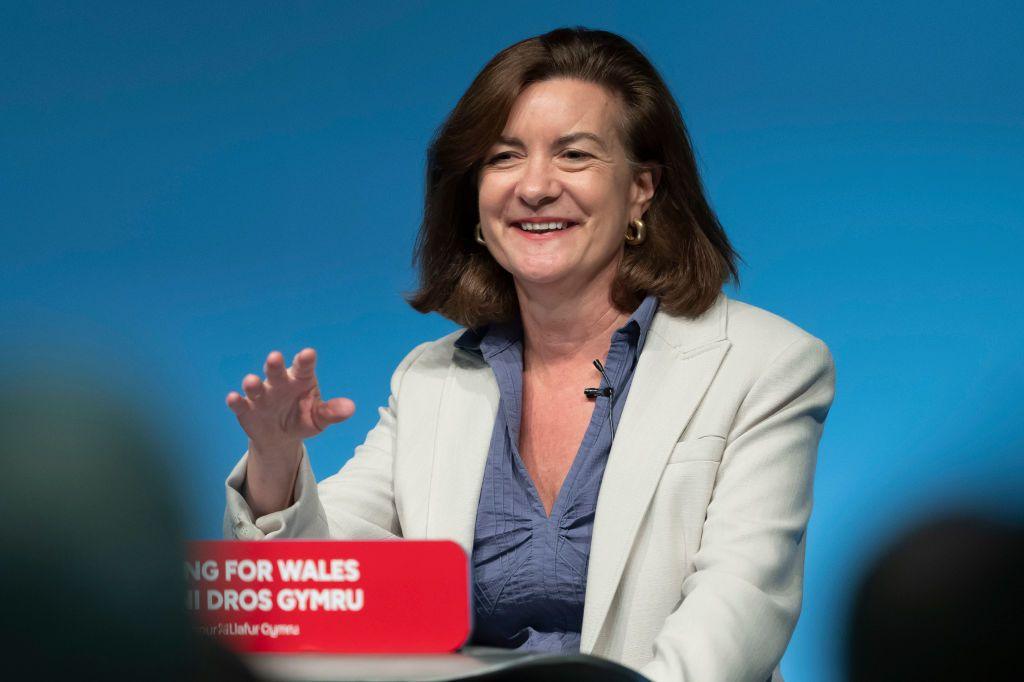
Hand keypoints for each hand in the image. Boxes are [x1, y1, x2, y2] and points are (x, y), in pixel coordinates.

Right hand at [226, 348, 355, 455]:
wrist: (281, 437)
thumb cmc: (303, 419)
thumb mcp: (319, 418)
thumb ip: (332, 412)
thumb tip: (350, 409)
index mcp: (301, 380)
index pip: (303, 367)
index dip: (305, 360)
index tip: (308, 354)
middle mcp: (279, 383)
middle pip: (276, 371)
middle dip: (274, 365)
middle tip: (274, 357)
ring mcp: (261, 395)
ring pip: (255, 387)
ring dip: (252, 384)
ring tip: (251, 381)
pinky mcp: (246, 409)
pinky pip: (240, 404)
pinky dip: (236, 401)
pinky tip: (233, 398)